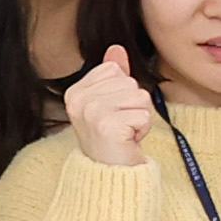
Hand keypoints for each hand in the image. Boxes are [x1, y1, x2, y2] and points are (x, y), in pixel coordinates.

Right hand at [64, 48, 153, 167]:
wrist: (110, 172)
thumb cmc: (112, 136)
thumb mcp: (108, 101)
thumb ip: (112, 74)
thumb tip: (116, 48)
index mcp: (76, 91)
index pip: (115, 70)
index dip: (123, 90)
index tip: (113, 112)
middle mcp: (80, 100)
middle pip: (130, 83)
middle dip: (134, 105)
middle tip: (121, 125)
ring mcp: (92, 112)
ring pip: (140, 97)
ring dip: (140, 117)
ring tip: (125, 132)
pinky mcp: (109, 126)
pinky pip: (144, 115)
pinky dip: (143, 129)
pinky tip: (128, 140)